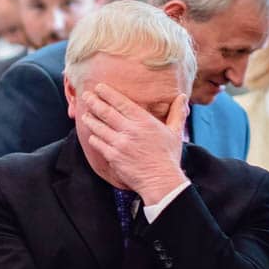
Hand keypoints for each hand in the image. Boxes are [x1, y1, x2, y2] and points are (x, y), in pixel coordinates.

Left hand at [80, 85, 188, 203]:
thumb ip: (176, 113)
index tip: (99, 87)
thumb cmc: (168, 157)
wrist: (161, 181)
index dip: (108, 94)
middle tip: (86, 95)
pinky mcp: (113, 157)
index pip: (121, 103)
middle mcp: (130, 130)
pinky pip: (98, 144)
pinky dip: (93, 137)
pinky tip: (91, 134)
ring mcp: (119, 144)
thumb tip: (183, 96)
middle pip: (106, 112)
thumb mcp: (175, 132)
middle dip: (94, 102)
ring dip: (90, 119)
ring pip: (99, 127)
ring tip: (85, 114)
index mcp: (144, 121)